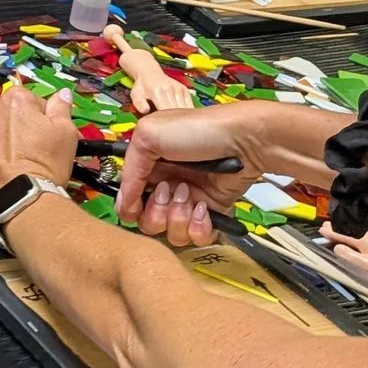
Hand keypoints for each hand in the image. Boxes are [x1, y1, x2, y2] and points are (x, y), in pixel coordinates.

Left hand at [0, 83, 77, 204]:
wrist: (20, 198)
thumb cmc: (45, 161)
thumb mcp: (65, 131)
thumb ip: (62, 107)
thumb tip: (62, 94)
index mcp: (13, 99)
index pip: (33, 100)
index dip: (45, 117)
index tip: (50, 134)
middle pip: (13, 114)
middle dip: (25, 126)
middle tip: (39, 148)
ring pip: (0, 131)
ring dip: (10, 140)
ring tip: (25, 161)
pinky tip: (11, 169)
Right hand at [116, 104, 266, 246]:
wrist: (244, 139)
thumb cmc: (197, 130)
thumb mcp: (149, 135)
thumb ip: (129, 169)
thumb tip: (123, 202)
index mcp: (149, 167)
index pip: (129, 201)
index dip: (132, 207)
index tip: (140, 201)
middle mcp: (166, 186)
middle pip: (148, 222)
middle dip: (157, 212)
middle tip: (171, 192)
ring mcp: (189, 202)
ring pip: (171, 233)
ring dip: (178, 218)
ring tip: (190, 196)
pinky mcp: (211, 214)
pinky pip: (197, 237)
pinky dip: (199, 227)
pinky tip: (204, 208)